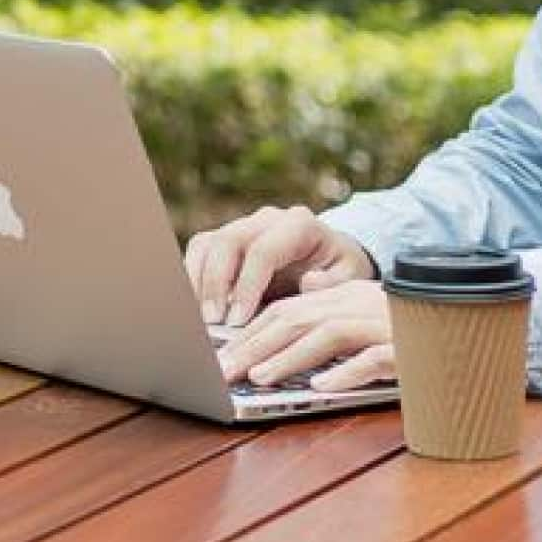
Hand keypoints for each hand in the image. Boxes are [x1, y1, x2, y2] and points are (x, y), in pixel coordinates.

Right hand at [182, 204, 376, 327]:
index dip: (247, 285)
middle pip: (229, 241)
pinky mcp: (226, 241)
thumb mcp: (350, 277)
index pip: (263, 250)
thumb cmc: (339, 270)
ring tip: (200, 319)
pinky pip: (200, 252)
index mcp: (299, 224)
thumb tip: (309, 283)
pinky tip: (195, 309)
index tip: (238, 320)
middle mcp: (267, 219)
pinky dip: (191, 278)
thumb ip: (334, 282)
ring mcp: (244, 226)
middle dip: (216, 284)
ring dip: (198, 282)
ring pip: (208, 244)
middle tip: (213, 323)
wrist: (331, 257)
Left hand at [216, 279, 394, 391]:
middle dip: (255, 346)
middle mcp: (358, 304)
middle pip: (297, 319)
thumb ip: (327, 318)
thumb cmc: (408, 330)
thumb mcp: (363, 319)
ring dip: (290, 357)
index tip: (220, 358)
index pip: (287, 310)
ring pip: (328, 335)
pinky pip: (374, 358)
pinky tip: (321, 387)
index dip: (250, 333)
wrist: (467, 324)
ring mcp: (384, 324)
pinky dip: (346, 372)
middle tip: (224, 373)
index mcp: (343, 297)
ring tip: (260, 378)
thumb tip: (292, 311)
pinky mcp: (409, 348)